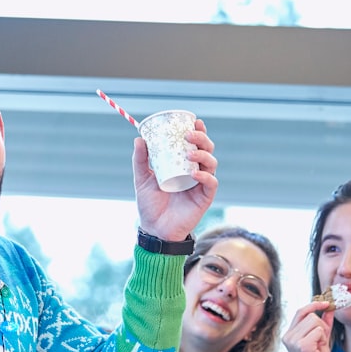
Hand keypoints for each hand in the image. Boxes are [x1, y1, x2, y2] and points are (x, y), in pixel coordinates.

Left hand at [134, 120, 217, 239]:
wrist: (154, 230)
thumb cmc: (150, 204)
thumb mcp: (142, 179)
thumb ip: (141, 160)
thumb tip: (139, 139)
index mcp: (182, 165)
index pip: (194, 145)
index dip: (198, 132)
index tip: (194, 121)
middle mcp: (195, 172)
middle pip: (206, 150)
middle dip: (202, 139)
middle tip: (189, 135)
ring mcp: (200, 185)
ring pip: (211, 164)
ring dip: (203, 155)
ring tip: (190, 154)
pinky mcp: (204, 198)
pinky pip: (211, 184)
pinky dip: (205, 176)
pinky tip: (195, 173)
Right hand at [282, 301, 335, 351]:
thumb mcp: (321, 339)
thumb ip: (324, 323)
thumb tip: (329, 307)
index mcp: (289, 334)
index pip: (300, 312)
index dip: (313, 305)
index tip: (326, 303)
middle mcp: (288, 336)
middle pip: (310, 316)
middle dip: (321, 326)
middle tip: (321, 342)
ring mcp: (293, 341)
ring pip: (316, 322)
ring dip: (323, 333)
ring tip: (319, 346)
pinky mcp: (302, 345)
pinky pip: (319, 331)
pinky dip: (323, 339)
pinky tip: (319, 349)